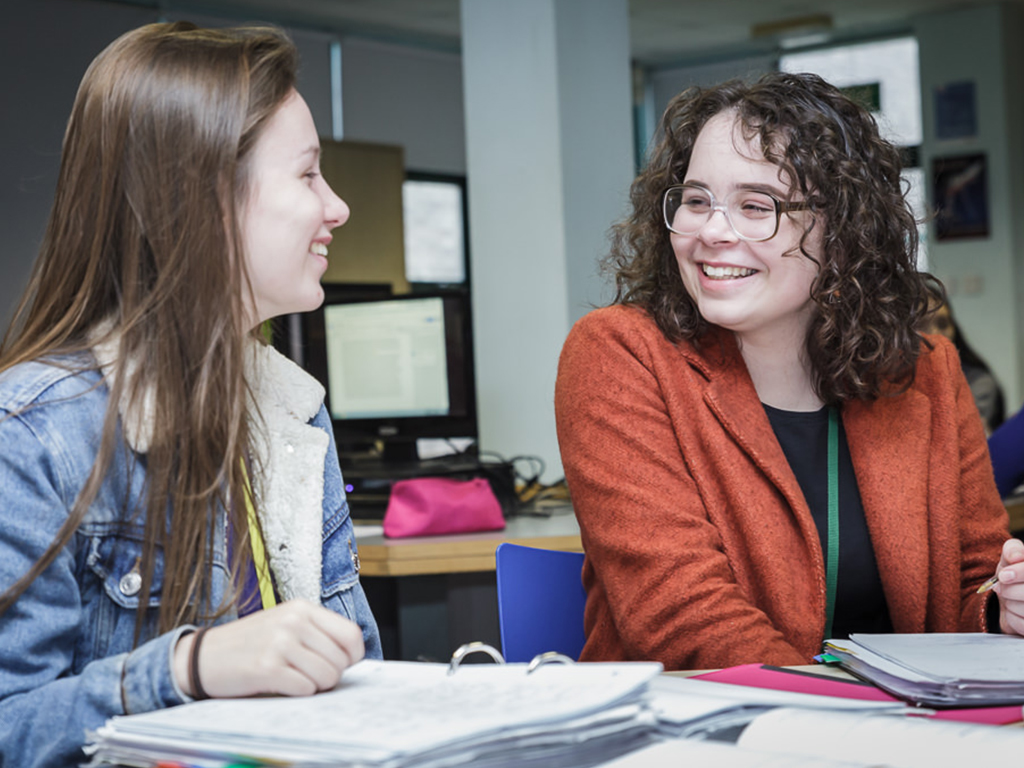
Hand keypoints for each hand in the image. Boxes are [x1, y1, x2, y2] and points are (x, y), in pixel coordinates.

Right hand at [173, 599, 364, 697]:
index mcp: (302, 608)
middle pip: (341, 659)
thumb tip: (352, 654)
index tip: (343, 664)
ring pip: (326, 676)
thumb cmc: (249, 644)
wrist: (202, 657)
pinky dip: (298, 693)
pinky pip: (305, 689)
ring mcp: (280, 643)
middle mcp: (293, 621)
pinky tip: (281, 685)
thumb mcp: (284, 624)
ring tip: (295, 679)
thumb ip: (316, 632)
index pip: (351, 634)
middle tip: (310, 675)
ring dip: (315, 686)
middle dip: (331, 675)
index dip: (353, 655)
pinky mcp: (267, 668)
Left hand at [993, 538, 1023, 635]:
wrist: (1012, 602)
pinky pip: (1023, 625)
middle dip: (1010, 591)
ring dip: (1011, 605)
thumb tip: (1016, 556)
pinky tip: (1016, 614)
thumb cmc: (1013, 579)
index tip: (1003, 576)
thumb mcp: (1010, 560)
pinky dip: (1013, 619)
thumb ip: (1012, 550)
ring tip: (1013, 601)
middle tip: (1002, 590)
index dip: (1020, 572)